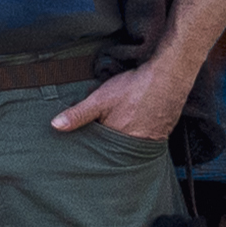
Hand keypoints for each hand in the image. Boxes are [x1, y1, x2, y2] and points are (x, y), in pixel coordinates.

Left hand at [51, 54, 195, 145]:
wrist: (169, 77)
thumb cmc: (134, 88)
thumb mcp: (100, 99)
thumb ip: (78, 114)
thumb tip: (55, 126)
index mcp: (116, 141)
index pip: (98, 149)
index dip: (91, 143)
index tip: (85, 140)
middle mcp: (134, 146)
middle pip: (114, 149)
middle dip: (106, 143)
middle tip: (106, 127)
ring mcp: (150, 141)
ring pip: (129, 145)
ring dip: (123, 138)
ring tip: (121, 124)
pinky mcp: (161, 135)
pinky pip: (145, 139)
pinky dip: (138, 133)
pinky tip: (136, 122)